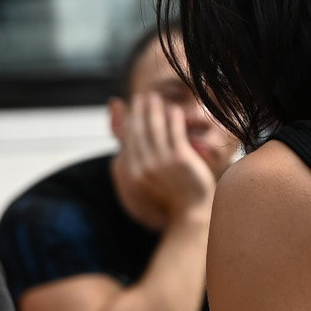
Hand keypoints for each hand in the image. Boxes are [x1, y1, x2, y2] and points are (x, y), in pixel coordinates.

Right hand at [117, 90, 215, 226]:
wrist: (190, 213)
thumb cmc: (169, 198)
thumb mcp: (146, 183)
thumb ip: (135, 164)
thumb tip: (120, 153)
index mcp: (131, 172)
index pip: (128, 140)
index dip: (130, 121)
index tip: (133, 109)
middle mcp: (142, 166)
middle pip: (139, 131)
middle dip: (139, 111)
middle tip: (142, 97)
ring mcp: (160, 162)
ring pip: (154, 128)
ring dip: (154, 109)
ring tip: (156, 97)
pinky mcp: (179, 158)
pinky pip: (174, 132)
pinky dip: (173, 118)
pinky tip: (174, 109)